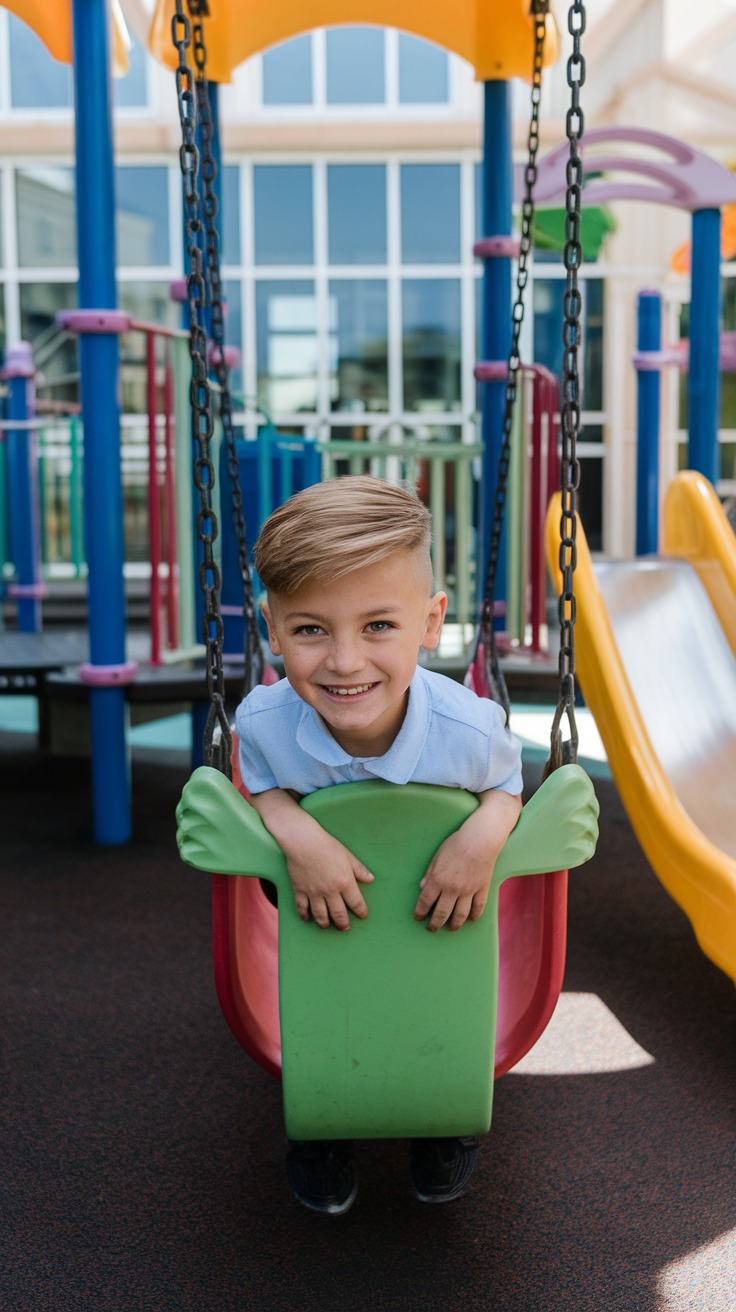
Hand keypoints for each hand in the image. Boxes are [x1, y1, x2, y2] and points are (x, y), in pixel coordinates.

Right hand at [285, 827, 373, 930]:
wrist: (303, 841)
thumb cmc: (327, 845)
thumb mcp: (347, 855)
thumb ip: (359, 869)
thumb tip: (370, 879)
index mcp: (345, 882)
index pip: (356, 903)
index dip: (361, 912)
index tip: (362, 915)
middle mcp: (330, 891)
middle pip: (339, 914)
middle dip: (343, 924)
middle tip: (345, 927)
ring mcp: (314, 893)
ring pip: (320, 916)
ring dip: (325, 924)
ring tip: (327, 925)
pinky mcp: (300, 890)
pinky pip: (302, 908)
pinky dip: (304, 916)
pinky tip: (307, 918)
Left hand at [413, 789, 521, 931]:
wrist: (480, 839)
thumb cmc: (456, 844)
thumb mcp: (437, 856)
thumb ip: (429, 874)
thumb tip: (422, 888)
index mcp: (437, 879)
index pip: (425, 902)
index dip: (420, 912)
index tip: (418, 918)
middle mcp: (452, 888)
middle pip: (442, 913)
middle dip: (435, 924)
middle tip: (432, 928)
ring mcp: (468, 890)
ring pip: (460, 915)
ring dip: (454, 924)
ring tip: (450, 928)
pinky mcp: (482, 889)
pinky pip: (478, 907)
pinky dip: (474, 916)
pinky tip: (470, 919)